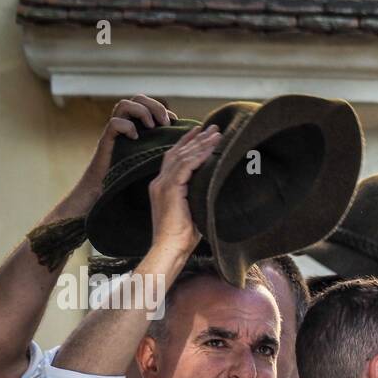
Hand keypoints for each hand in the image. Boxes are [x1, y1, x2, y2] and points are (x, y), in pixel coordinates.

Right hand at [74, 96, 176, 203]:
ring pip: (124, 104)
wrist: (109, 193)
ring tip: (153, 127)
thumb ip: (166, 150)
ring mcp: (115, 133)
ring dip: (141, 112)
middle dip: (154, 106)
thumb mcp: (154, 161)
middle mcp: (126, 126)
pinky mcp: (106, 142)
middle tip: (166, 122)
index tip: (176, 122)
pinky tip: (135, 137)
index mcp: (139, 128)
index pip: (151, 105)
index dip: (164, 110)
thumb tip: (191, 148)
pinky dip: (126, 126)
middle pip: (139, 98)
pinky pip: (114, 123)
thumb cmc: (134, 181)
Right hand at [147, 124, 220, 254]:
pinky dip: (199, 155)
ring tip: (217, 133)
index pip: (174, 159)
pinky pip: (185, 166)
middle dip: (196, 139)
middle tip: (213, 128)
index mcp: (162, 187)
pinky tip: (211, 147)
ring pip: (183, 156)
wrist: (169, 249)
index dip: (188, 144)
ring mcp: (162, 185)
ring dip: (201, 143)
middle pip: (178, 152)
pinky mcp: (169, 190)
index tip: (202, 133)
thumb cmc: (182, 238)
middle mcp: (159, 182)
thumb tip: (216, 187)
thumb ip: (198, 196)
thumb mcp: (192, 211)